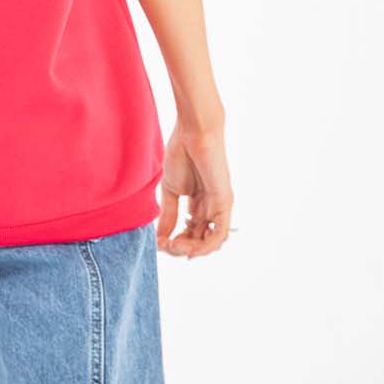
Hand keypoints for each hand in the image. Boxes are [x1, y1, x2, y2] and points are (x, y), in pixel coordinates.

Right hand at [156, 122, 233, 258]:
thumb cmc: (181, 153)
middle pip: (200, 241)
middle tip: (165, 246)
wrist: (192, 133)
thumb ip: (168, 214)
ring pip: (211, 242)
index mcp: (198, 204)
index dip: (175, 242)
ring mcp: (219, 207)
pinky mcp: (224, 203)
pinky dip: (205, 246)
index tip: (159, 243)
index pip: (190, 233)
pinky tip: (188, 247)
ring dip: (191, 250)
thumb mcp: (171, 190)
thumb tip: (161, 237)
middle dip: (181, 248)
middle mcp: (211, 209)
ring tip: (174, 246)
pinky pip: (219, 234)